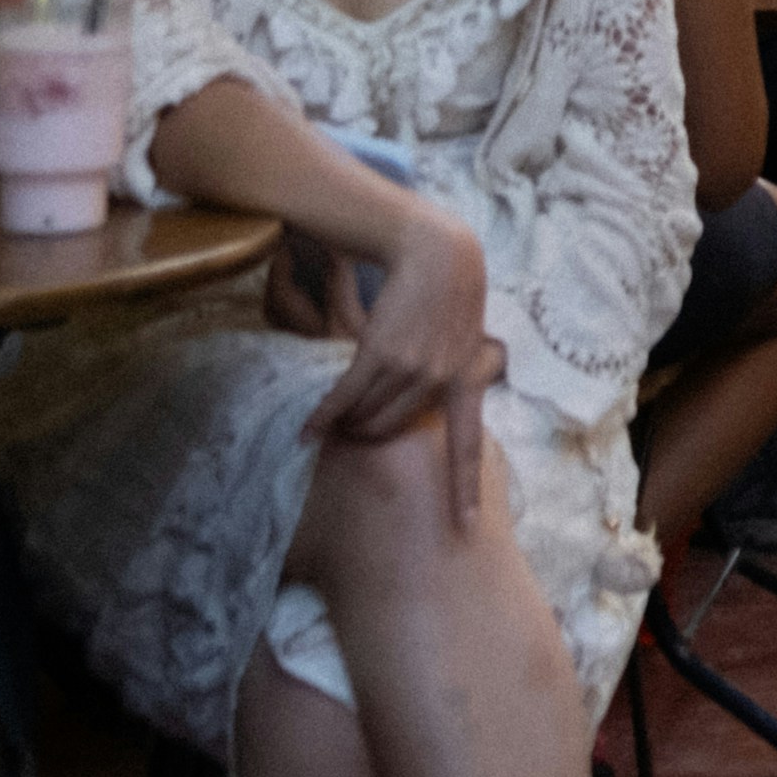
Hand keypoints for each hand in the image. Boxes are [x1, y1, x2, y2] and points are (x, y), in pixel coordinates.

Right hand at [319, 202, 506, 527]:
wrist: (437, 250)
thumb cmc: (450, 293)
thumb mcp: (466, 336)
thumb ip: (453, 371)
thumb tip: (434, 406)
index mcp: (468, 379)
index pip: (469, 443)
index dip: (464, 486)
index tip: (466, 526)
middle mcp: (442, 379)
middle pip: (394, 431)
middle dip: (368, 436)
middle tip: (348, 434)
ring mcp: (412, 366)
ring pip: (368, 415)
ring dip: (345, 423)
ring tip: (330, 424)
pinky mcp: (381, 351)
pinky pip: (346, 397)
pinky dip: (325, 416)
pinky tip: (307, 432)